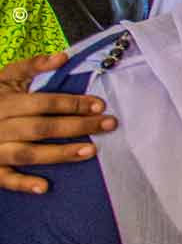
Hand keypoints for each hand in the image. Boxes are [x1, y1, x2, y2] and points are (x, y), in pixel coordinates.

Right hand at [0, 52, 117, 193]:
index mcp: (5, 102)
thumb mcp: (5, 78)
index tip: (99, 105)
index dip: (71, 103)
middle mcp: (0, 126)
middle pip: (42, 127)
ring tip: (90, 151)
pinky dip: (23, 183)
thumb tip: (63, 56)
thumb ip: (32, 66)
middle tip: (108, 124)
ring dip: (59, 153)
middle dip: (77, 126)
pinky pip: (5, 179)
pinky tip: (45, 187)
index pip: (43, 102)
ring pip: (28, 153)